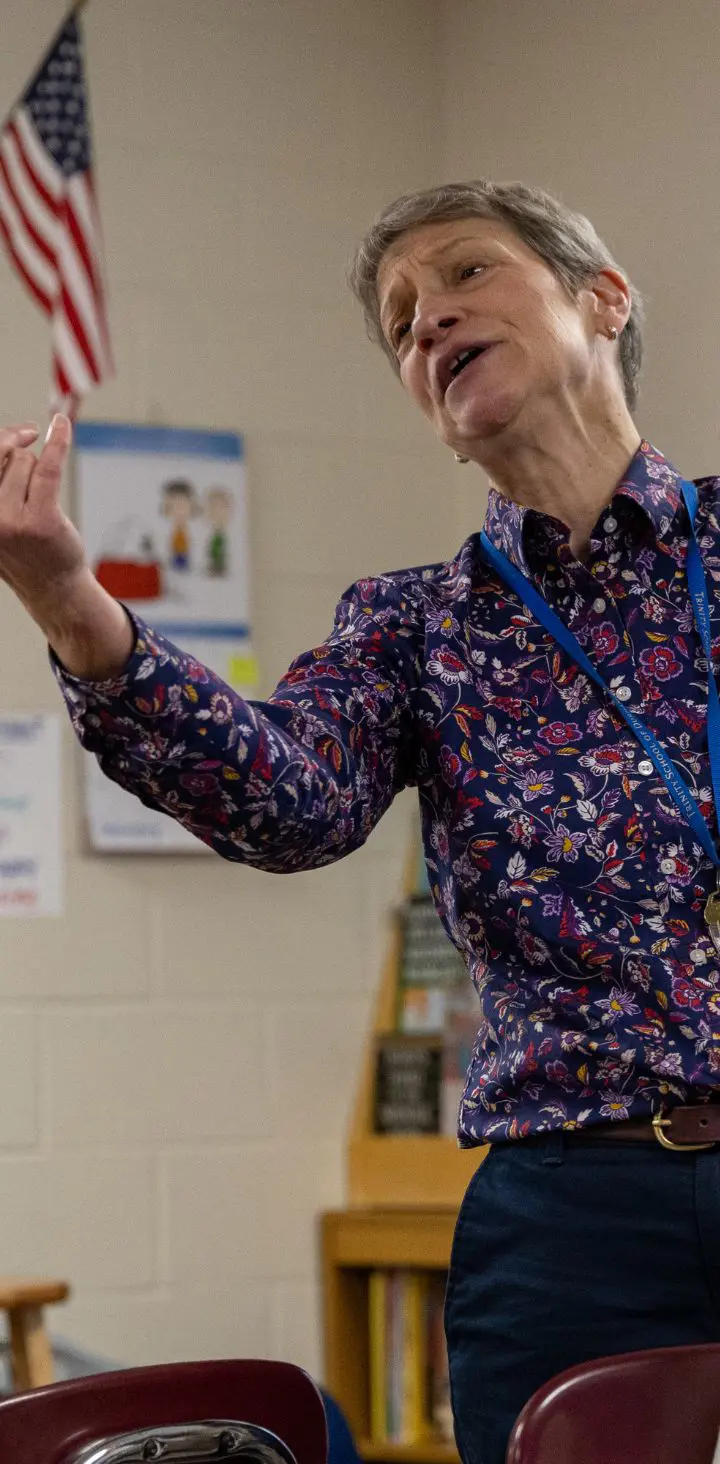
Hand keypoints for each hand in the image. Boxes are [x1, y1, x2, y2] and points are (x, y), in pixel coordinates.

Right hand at [0, 415, 133, 677]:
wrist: (51, 588)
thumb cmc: (24, 547)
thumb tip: (12, 437)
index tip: (17, 433)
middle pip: (2, 455)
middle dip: (18, 449)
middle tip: (31, 437)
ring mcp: (10, 520)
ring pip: (25, 461)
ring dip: (37, 470)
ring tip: (39, 500)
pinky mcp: (40, 520)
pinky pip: (48, 468)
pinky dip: (57, 443)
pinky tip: (62, 424)